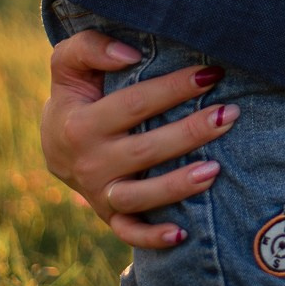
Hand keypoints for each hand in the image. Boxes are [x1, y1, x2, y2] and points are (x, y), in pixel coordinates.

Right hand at [40, 31, 239, 249]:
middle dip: (191, 132)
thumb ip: (91, 47)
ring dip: (177, 186)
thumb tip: (130, 54)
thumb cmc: (76, 93)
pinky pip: (129, 232)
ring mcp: (98, 193)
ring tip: (216, 170)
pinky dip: (152, 237)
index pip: (135, 104)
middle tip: (230, 114)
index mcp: (80, 124)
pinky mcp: (108, 215)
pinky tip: (182, 233)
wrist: (55, 140)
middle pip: (145, 150)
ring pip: (139, 197)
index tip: (210, 74)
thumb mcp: (68, 63)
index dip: (174, 88)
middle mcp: (89, 163)